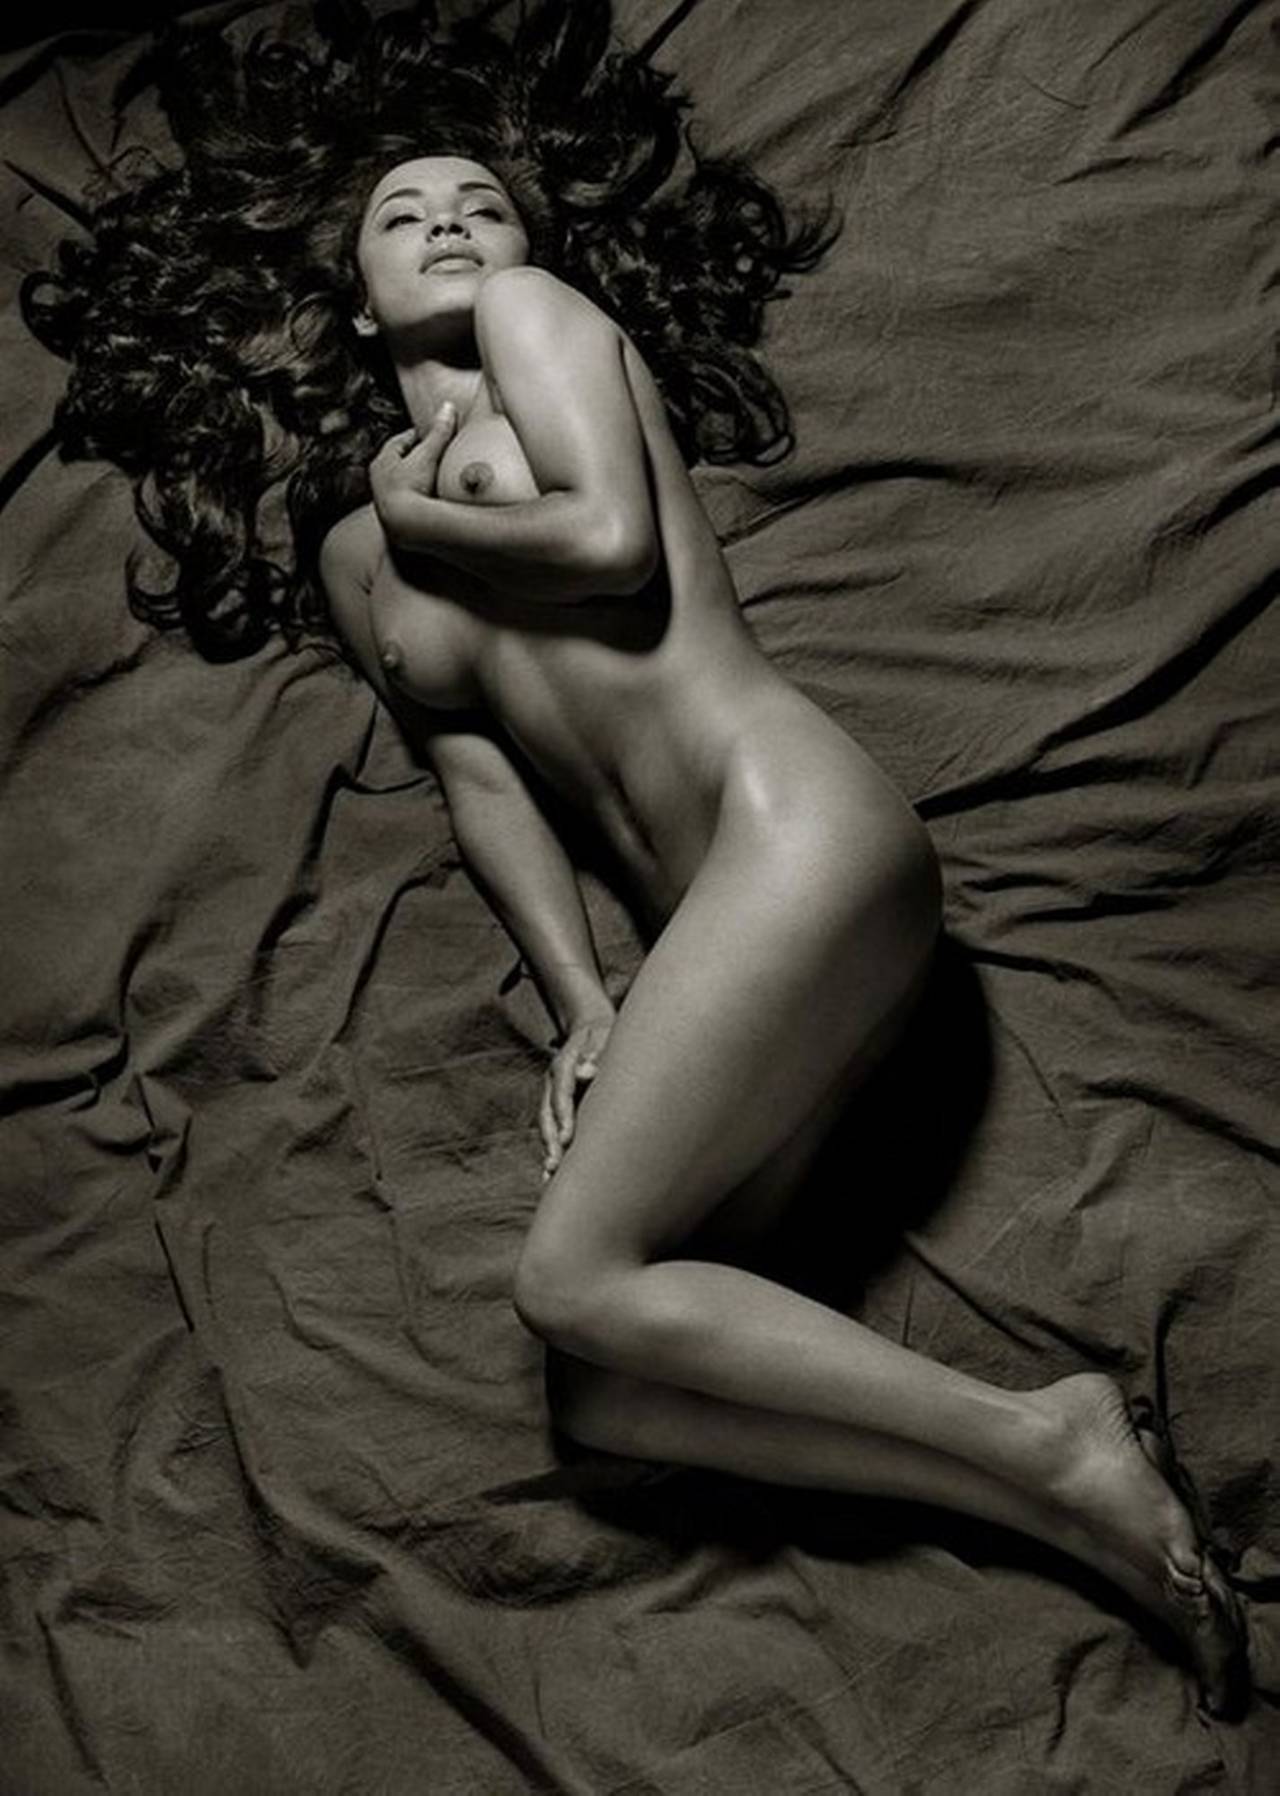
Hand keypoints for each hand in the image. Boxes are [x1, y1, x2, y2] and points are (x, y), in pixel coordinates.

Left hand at [368, 402, 457, 524]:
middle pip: (399, 464)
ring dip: (415, 481)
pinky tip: (429, 503)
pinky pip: (407, 502)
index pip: (399, 443)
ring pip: (401, 484)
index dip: (416, 437)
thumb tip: (447, 408)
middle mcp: (379, 481)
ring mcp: (385, 500)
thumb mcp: (427, 456)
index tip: (431, 435)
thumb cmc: (410, 489)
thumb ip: (439, 433)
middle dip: (415, 459)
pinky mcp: (394, 518)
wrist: (404, 527)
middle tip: (434, 455)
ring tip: (433, 480)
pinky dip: (417, 499)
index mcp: (382, 462)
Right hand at [540, 1009, 613, 1180]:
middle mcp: (553, 1082)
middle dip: (550, 1140)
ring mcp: (553, 1094)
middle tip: (554, 1166)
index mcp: (564, 1064)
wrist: (592, 1029)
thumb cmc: (604, 1035)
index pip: (562, 1093)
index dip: (563, 1117)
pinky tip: (551, 1174)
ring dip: (549, 1149)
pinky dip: (552, 1148)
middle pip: (547, 1114)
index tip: (567, 1138)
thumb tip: (588, 1072)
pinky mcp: (558, 1105)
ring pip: (546, 1124)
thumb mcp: (603, 1037)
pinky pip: (553, 1128)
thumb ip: (596, 1053)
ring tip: (549, 1177)